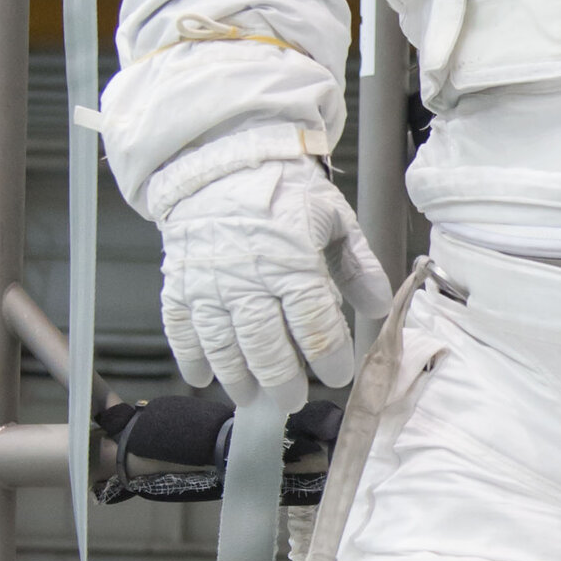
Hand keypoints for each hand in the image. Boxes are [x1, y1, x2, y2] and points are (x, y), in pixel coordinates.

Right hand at [157, 158, 390, 404]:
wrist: (221, 162)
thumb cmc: (281, 189)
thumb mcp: (333, 218)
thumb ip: (358, 266)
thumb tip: (380, 308)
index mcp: (292, 260)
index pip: (313, 322)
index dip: (328, 356)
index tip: (336, 376)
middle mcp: (247, 276)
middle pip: (265, 343)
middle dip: (281, 379)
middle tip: (292, 398)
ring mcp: (208, 282)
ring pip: (222, 344)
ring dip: (237, 377)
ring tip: (251, 397)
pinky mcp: (180, 282)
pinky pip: (180, 329)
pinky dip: (190, 357)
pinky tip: (202, 377)